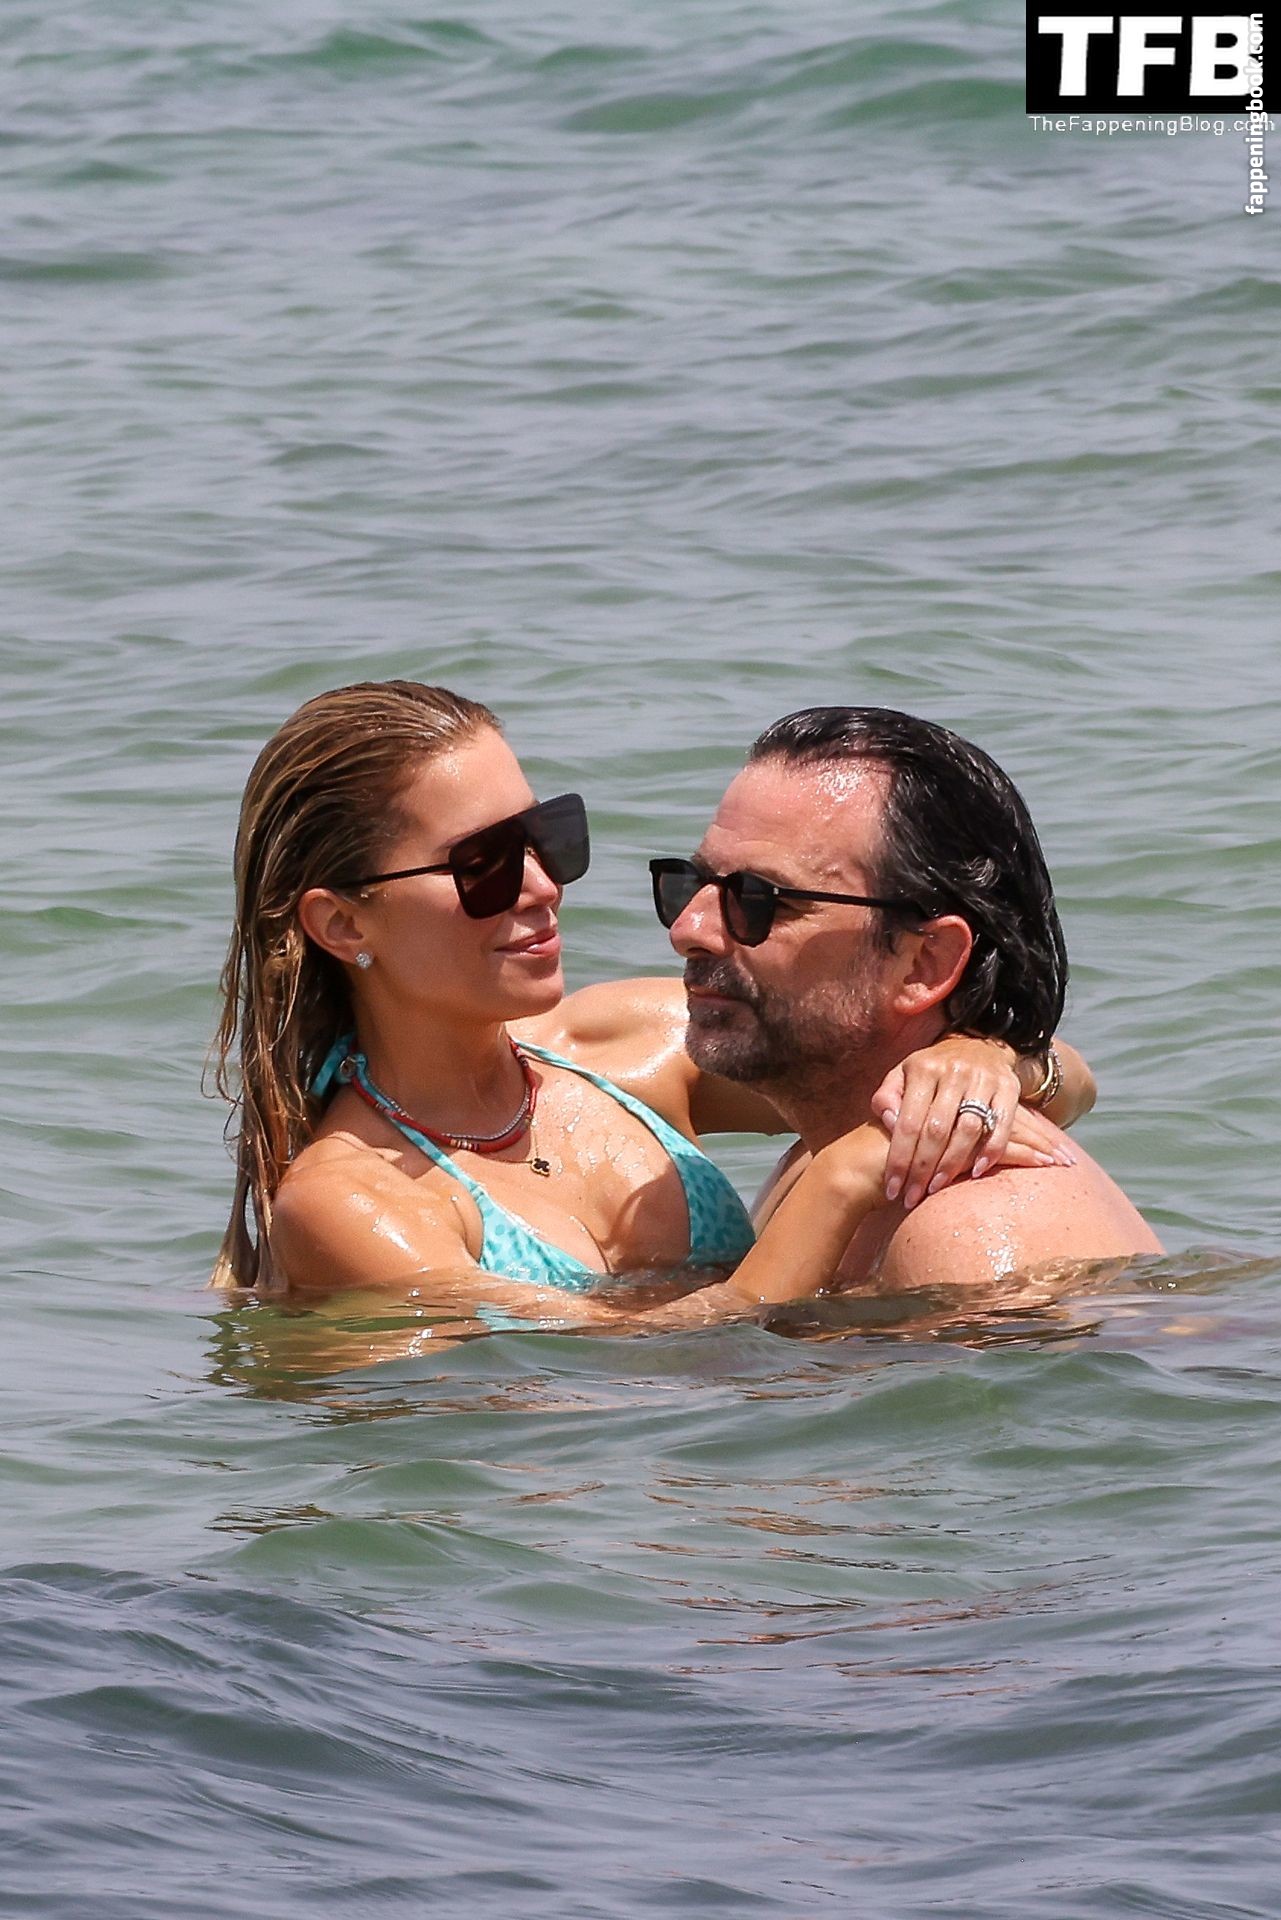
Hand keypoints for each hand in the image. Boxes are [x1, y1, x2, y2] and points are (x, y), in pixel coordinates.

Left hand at [870, 1035, 1076, 1211]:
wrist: (978, 1045)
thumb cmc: (932, 1070)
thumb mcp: (903, 1074)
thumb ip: (887, 1097)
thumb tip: (888, 1121)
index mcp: (924, 1069)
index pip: (908, 1122)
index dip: (899, 1158)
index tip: (892, 1187)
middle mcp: (954, 1072)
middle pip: (936, 1130)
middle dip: (922, 1169)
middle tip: (912, 1196)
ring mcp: (983, 1079)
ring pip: (967, 1130)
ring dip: (952, 1165)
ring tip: (936, 1189)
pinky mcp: (1009, 1088)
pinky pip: (1002, 1125)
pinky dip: (991, 1151)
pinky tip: (977, 1171)